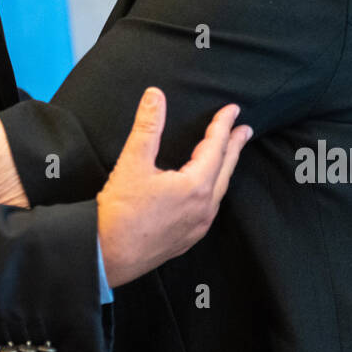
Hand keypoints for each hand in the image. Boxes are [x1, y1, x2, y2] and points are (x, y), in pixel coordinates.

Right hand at [96, 87, 250, 288]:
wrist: (107, 255)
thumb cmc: (120, 212)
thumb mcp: (133, 162)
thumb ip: (148, 126)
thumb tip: (155, 95)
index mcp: (195, 186)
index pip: (215, 147)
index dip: (223, 125)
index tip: (232, 110)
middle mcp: (203, 208)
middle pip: (225, 169)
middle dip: (234, 147)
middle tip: (244, 130)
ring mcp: (198, 225)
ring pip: (219, 190)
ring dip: (225, 169)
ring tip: (228, 156)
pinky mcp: (188, 238)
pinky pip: (210, 208)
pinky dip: (214, 189)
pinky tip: (207, 190)